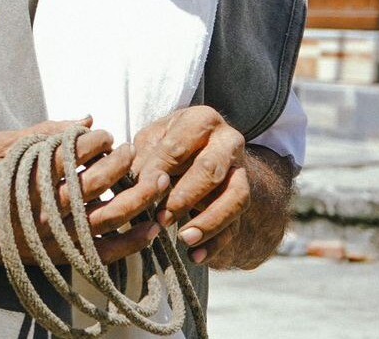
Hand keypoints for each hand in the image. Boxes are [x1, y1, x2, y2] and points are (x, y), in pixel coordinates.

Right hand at [0, 117, 157, 265]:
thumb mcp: (3, 144)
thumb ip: (46, 130)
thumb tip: (87, 120)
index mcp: (32, 171)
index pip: (80, 150)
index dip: (101, 140)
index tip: (106, 137)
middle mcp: (45, 204)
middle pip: (100, 181)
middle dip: (125, 163)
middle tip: (133, 153)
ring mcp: (54, 233)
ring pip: (109, 215)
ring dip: (138, 198)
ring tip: (155, 182)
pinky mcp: (58, 255)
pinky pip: (103, 252)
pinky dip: (132, 242)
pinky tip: (150, 229)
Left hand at [115, 106, 248, 264]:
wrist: (205, 152)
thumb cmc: (168, 144)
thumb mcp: (151, 140)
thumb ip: (142, 156)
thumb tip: (134, 182)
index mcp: (201, 121)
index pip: (178, 146)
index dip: (158, 169)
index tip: (140, 190)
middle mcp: (229, 143)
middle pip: (211, 170)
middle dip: (185, 196)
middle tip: (162, 218)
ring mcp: (242, 172)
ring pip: (236, 198)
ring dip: (210, 222)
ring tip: (185, 239)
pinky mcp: (244, 200)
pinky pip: (238, 224)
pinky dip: (217, 244)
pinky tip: (197, 257)